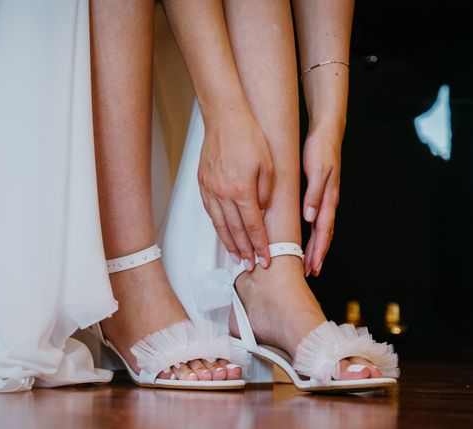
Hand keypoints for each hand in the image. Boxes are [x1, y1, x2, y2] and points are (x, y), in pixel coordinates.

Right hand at [198, 110, 273, 269]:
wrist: (225, 119)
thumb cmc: (249, 137)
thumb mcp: (269, 166)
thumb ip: (267, 194)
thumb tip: (263, 213)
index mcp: (243, 190)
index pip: (254, 226)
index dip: (260, 245)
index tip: (265, 259)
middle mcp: (224, 193)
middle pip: (236, 230)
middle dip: (245, 251)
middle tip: (251, 265)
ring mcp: (211, 190)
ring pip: (220, 224)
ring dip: (229, 243)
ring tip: (237, 257)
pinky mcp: (203, 184)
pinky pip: (210, 212)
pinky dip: (217, 226)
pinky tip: (223, 234)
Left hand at [302, 130, 341, 276]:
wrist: (326, 133)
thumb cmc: (321, 150)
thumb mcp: (317, 171)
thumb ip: (314, 194)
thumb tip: (310, 217)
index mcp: (328, 198)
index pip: (323, 231)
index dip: (318, 250)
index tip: (313, 266)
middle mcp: (328, 202)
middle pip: (323, 235)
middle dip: (317, 255)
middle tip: (311, 272)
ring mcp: (325, 198)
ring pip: (321, 229)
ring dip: (315, 247)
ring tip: (309, 262)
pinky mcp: (320, 193)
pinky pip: (317, 219)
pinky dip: (313, 233)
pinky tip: (307, 239)